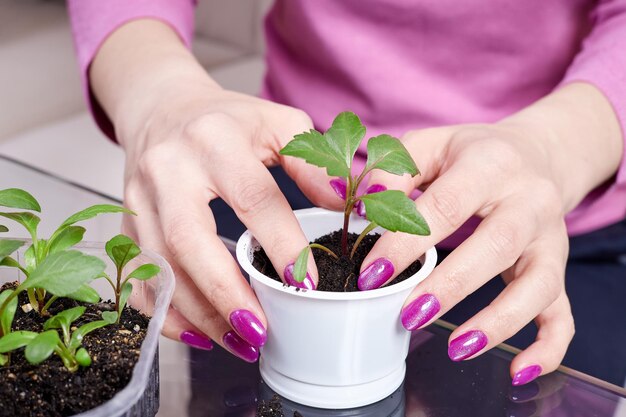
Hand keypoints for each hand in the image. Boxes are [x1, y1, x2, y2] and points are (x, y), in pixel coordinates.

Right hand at [90, 20, 340, 360]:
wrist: (162, 109)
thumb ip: (312, 163)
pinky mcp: (126, 221)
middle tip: (261, 330)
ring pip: (160, 266)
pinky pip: (138, 277)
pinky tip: (196, 335)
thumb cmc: (226, 119)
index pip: (252, 197)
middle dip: (226, 292)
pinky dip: (164, 313)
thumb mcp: (276, 123)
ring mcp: (139, 197)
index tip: (307, 283)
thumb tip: (349, 206)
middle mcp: (168, 168)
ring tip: (240, 341)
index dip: (281, 244)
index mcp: (214, 139)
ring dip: (199, 313)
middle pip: (189, 239)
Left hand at [357, 83, 622, 382]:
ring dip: (498, 321)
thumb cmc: (473, 153)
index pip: (447, 205)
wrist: (538, 154)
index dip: (407, 241)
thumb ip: (396, 170)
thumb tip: (366, 207)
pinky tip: (517, 368)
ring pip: (538, 285)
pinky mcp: (558, 267)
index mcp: (492, 164)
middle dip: (451, 285)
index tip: (372, 274)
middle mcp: (530, 201)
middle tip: (408, 314)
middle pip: (498, 245)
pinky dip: (548, 346)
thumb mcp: (432, 144)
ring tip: (455, 348)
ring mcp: (550, 239)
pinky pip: (563, 313)